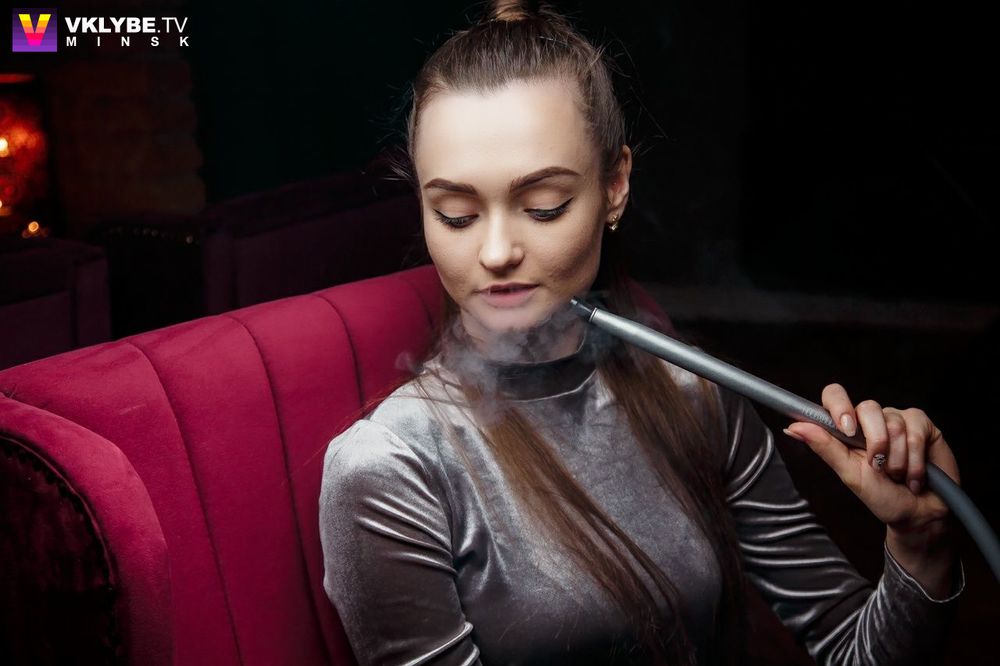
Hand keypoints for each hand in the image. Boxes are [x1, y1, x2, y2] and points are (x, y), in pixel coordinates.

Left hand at [782, 383, 960, 543]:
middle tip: (878, 467)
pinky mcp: (922, 425)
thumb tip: (793, 428)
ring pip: (894, 424)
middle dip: (876, 443)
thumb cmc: (882, 496)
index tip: (847, 430)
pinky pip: (916, 432)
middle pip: (869, 407)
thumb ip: (824, 447)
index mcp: (848, 429)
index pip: (835, 396)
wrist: (918, 515)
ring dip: (897, 459)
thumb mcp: (850, 474)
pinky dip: (914, 459)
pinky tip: (914, 475)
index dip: (840, 406)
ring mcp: (897, 419)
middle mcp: (871, 420)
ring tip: (898, 475)